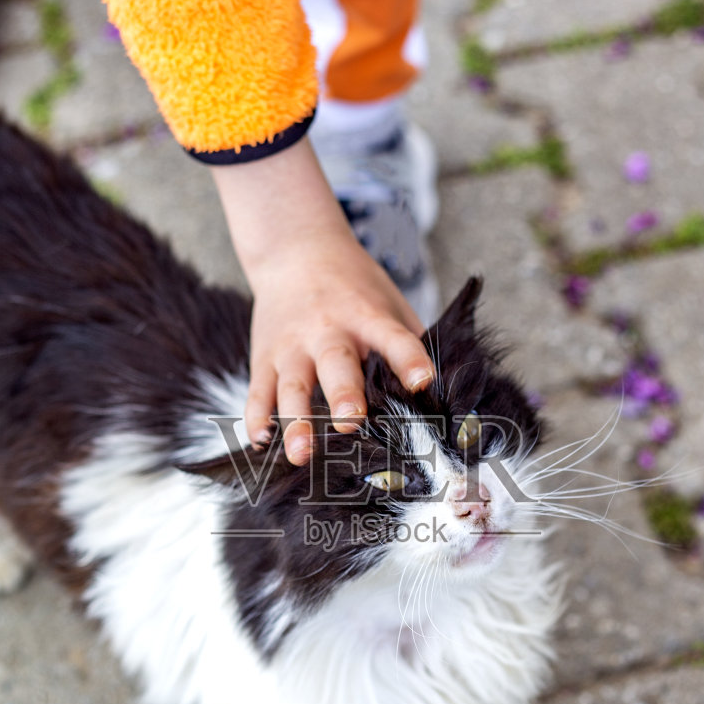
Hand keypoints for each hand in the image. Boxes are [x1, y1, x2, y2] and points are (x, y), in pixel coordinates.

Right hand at [211, 139, 434, 464]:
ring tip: (302, 453)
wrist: (295, 250)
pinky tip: (260, 443)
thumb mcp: (389, 303)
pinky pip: (258, 392)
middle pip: (336, 365)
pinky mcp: (263, 359)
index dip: (409, 359)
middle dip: (344, 394)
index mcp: (368, 317)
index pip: (393, 338)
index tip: (424, 380)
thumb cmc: (354, 287)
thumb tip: (447, 394)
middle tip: (353, 421)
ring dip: (296, 421)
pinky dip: (256, 418)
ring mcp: (292, 347)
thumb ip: (411, 344)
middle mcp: (328, 332)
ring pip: (292, 387)